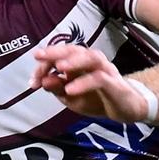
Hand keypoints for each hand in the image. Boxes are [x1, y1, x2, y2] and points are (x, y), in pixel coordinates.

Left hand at [30, 44, 148, 121]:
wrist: (126, 109)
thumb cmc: (96, 98)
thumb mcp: (71, 97)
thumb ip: (57, 88)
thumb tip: (42, 81)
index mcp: (80, 62)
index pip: (60, 55)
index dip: (44, 65)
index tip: (32, 81)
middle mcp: (93, 62)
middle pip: (75, 49)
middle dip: (56, 51)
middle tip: (39, 56)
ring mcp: (105, 70)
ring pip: (91, 57)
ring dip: (74, 61)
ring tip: (59, 67)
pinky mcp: (115, 84)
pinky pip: (99, 79)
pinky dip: (84, 83)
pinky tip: (70, 90)